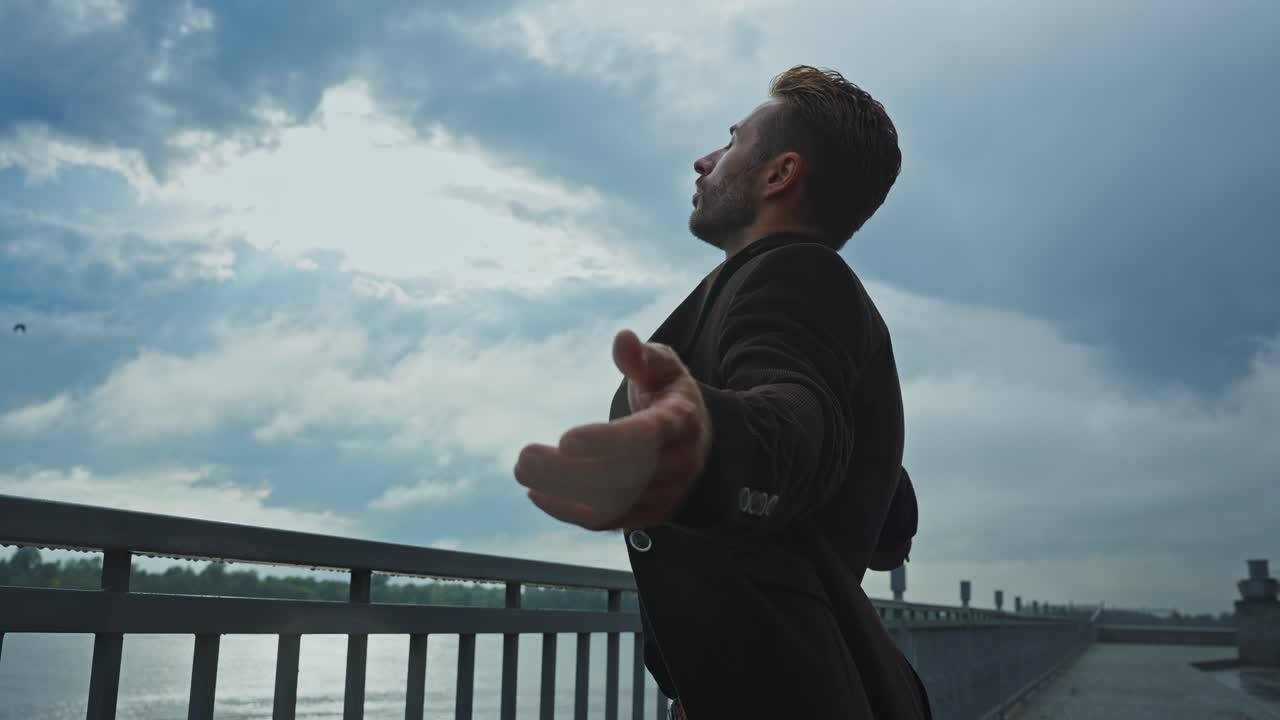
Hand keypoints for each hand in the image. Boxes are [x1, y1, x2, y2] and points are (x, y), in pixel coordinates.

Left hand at [514, 329, 713, 529]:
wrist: (699, 442)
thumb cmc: (670, 398)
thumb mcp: (663, 368)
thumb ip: (642, 356)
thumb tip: (623, 338)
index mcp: (683, 423)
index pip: (647, 437)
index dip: (607, 440)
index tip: (565, 439)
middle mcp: (679, 464)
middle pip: (622, 475)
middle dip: (568, 470)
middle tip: (524, 457)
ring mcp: (666, 495)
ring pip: (610, 502)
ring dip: (561, 491)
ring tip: (523, 471)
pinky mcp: (649, 515)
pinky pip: (607, 521)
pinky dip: (569, 511)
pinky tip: (538, 494)